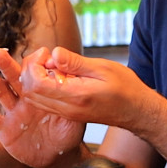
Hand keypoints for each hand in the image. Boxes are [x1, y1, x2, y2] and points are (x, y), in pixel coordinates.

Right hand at [0, 48, 85, 167]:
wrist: (58, 156)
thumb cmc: (68, 132)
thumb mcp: (75, 116)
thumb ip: (73, 101)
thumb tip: (75, 81)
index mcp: (40, 92)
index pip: (34, 72)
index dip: (34, 62)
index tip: (38, 54)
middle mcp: (24, 98)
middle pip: (12, 77)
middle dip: (5, 64)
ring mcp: (12, 112)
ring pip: (1, 94)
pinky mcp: (4, 128)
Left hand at [11, 46, 152, 128]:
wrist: (136, 111)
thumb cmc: (125, 87)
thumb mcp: (103, 68)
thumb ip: (75, 63)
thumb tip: (54, 53)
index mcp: (75, 96)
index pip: (36, 84)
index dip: (34, 65)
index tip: (47, 53)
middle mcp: (67, 109)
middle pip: (29, 92)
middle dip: (30, 70)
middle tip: (45, 56)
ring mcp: (66, 114)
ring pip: (33, 99)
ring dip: (34, 79)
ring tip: (51, 64)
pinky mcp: (68, 114)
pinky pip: (43, 102)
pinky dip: (42, 87)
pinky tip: (57, 74)